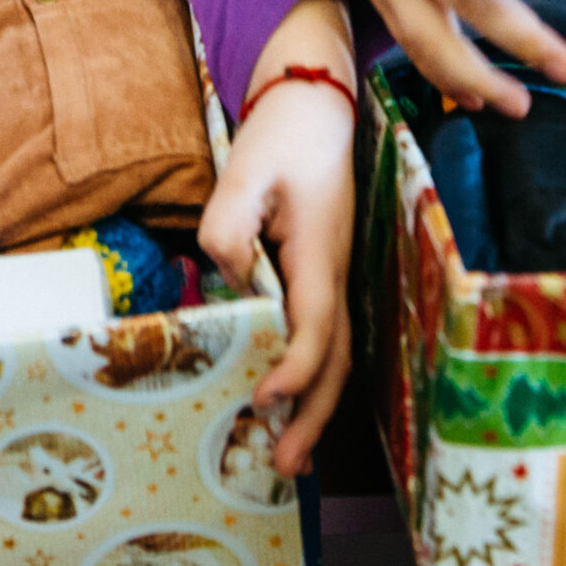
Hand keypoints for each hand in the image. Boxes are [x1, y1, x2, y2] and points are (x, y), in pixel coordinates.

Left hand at [198, 0, 356, 477]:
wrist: (316, 100)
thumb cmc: (284, 132)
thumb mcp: (245, 169)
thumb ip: (229, 225)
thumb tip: (231, 279)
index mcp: (321, 251)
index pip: (315, 325)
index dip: (293, 368)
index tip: (263, 397)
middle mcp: (336, 271)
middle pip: (335, 358)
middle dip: (313, 414)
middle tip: (284, 465)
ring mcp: (333, 274)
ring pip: (335, 352)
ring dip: (314, 404)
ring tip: (290, 455)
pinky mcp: (321, 271)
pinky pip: (322, 334)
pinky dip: (310, 375)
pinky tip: (286, 400)